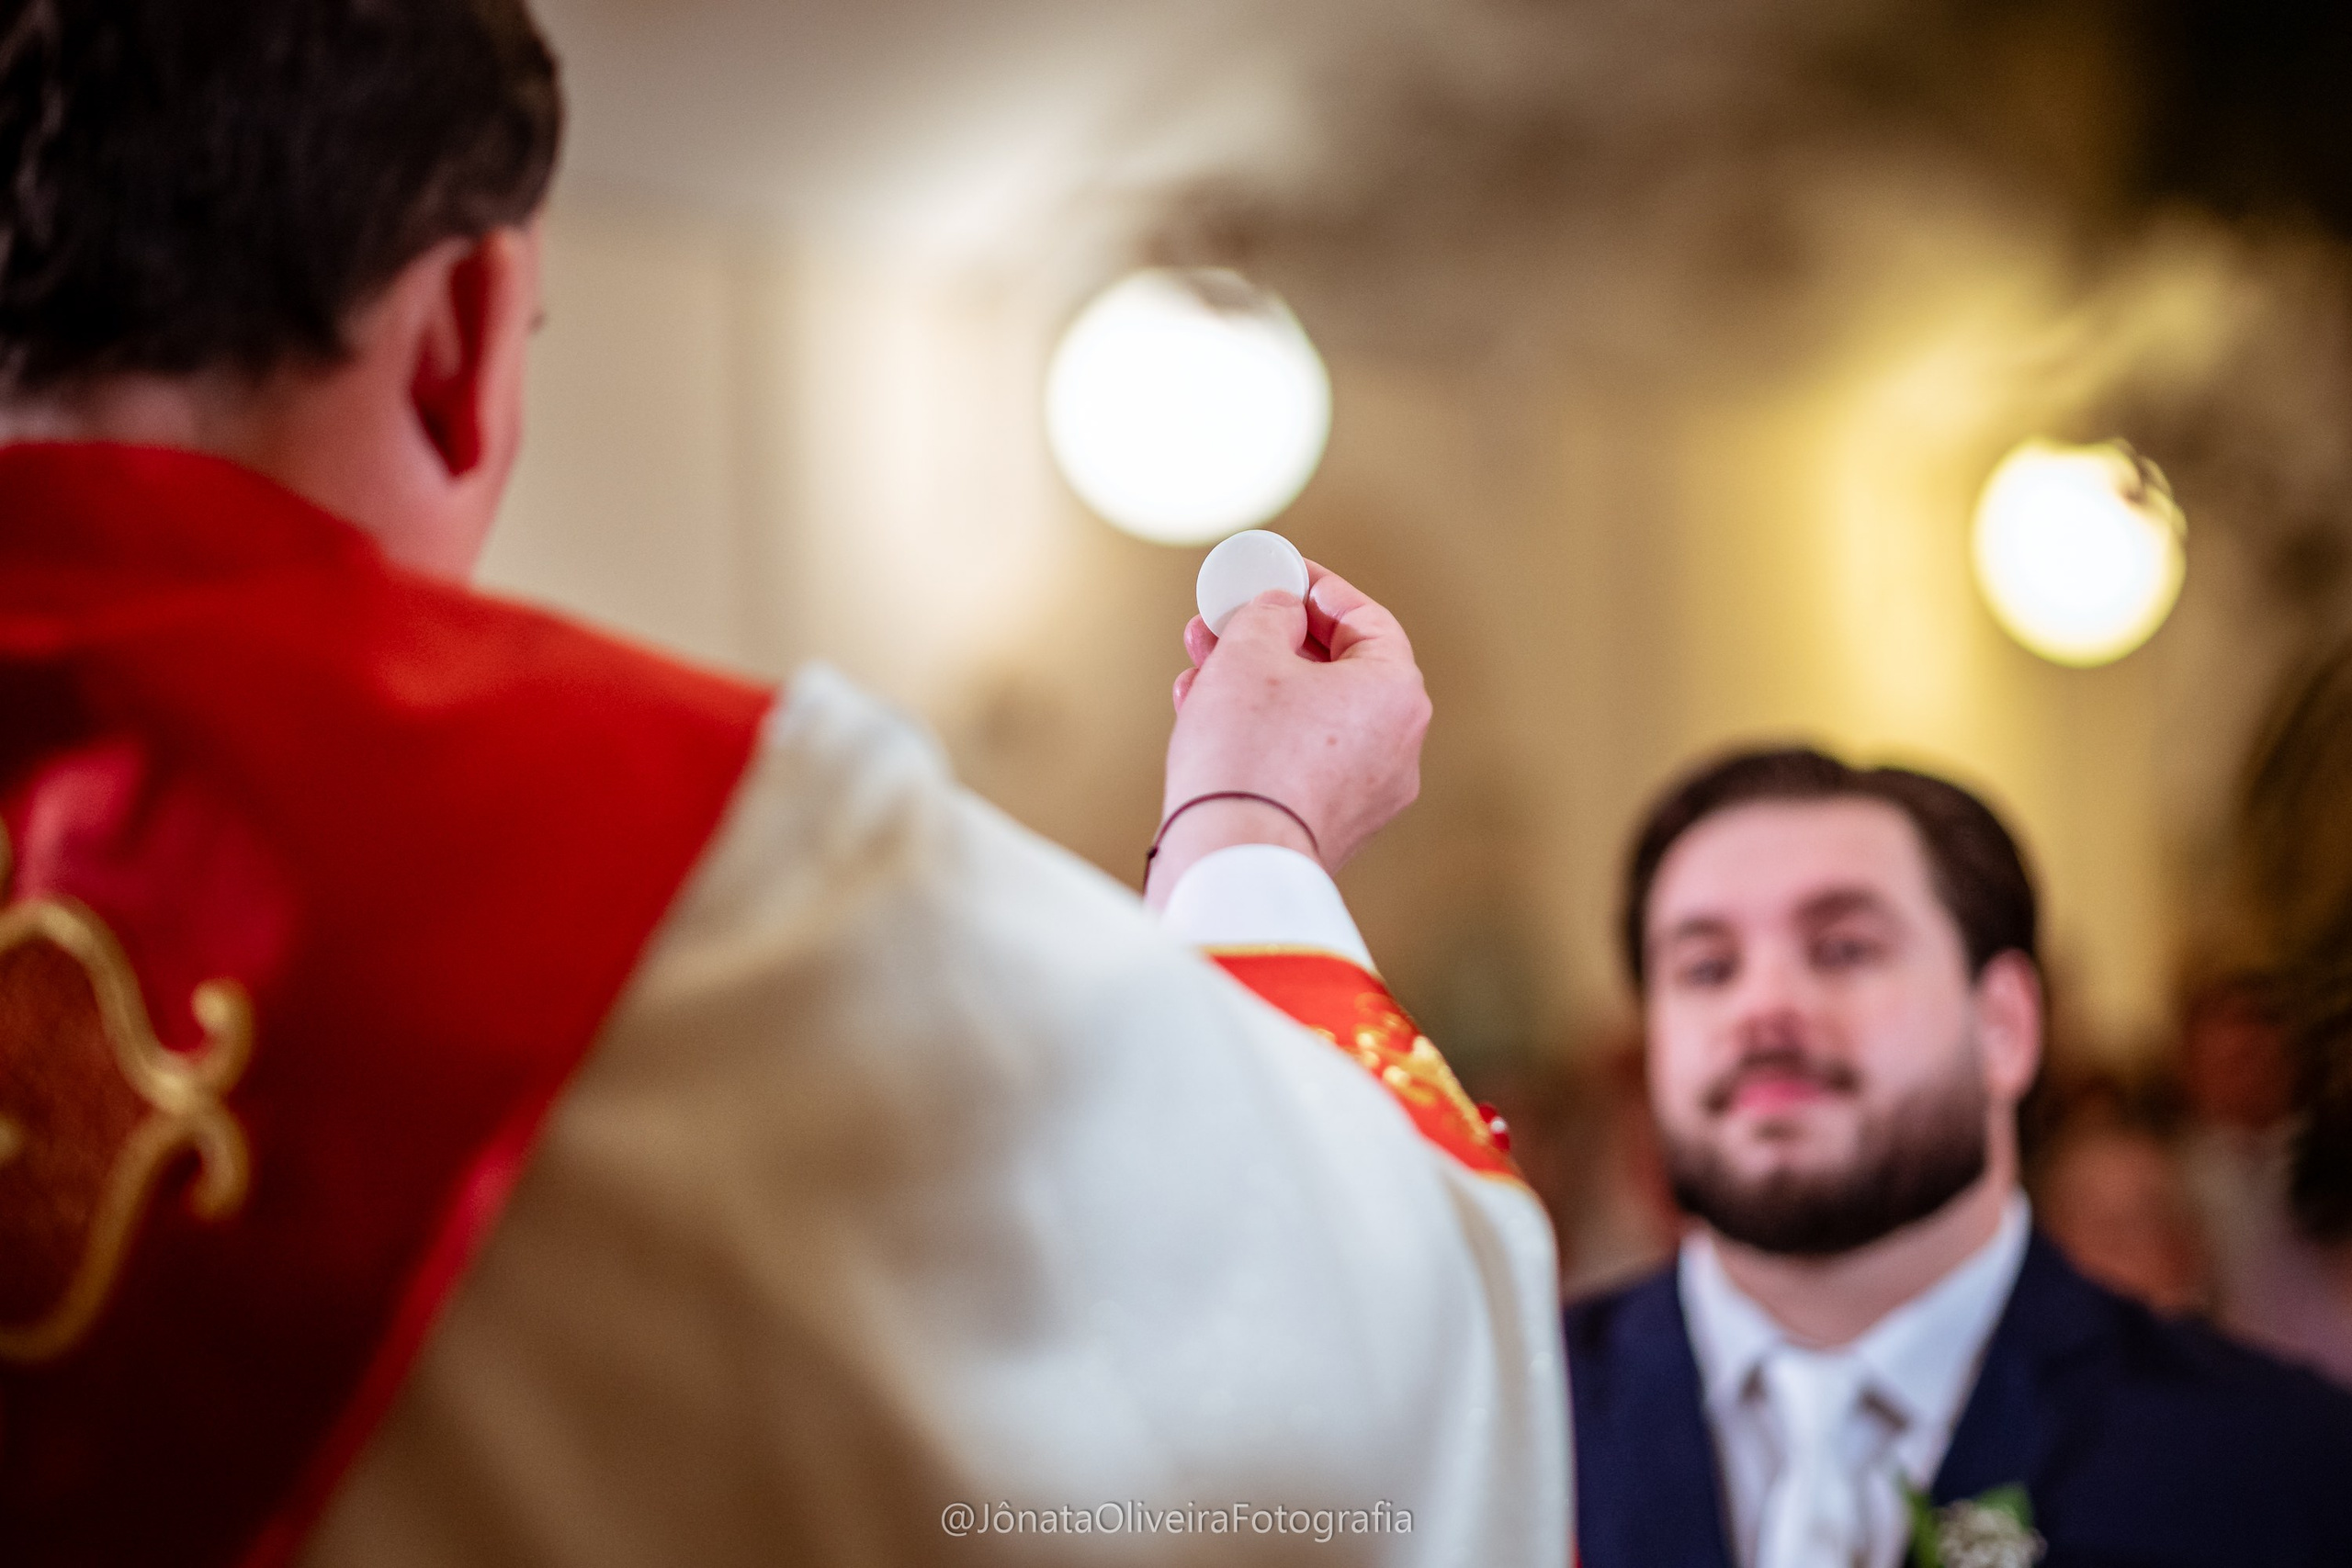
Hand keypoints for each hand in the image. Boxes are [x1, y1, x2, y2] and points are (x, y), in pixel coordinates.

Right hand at [1145, 562, 1429, 905]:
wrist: (1233, 860)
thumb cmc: (1248, 756)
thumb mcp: (1250, 652)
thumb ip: (1269, 613)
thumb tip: (1280, 614)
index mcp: (1397, 693)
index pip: (1365, 618)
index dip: (1315, 588)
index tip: (1277, 573)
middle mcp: (1398, 745)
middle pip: (1334, 668)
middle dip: (1270, 638)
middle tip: (1224, 619)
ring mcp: (1368, 792)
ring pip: (1310, 715)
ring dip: (1255, 684)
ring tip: (1199, 667)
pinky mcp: (1331, 824)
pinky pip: (1299, 757)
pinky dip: (1261, 731)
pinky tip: (1206, 715)